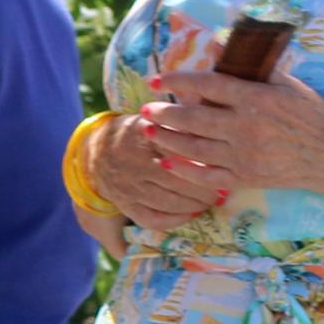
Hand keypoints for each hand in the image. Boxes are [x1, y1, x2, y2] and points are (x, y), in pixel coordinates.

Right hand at [88, 106, 228, 229]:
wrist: (98, 151)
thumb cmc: (139, 132)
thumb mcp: (154, 117)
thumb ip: (180, 115)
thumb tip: (209, 103)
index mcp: (146, 137)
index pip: (181, 152)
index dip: (205, 164)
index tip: (224, 167)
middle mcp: (136, 163)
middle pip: (178, 182)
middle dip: (206, 190)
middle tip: (224, 191)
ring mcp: (130, 186)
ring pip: (169, 203)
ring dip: (195, 205)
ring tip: (212, 201)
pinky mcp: (126, 205)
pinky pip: (153, 219)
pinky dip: (175, 220)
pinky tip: (191, 214)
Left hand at [142, 59, 323, 199]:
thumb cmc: (310, 112)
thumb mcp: (285, 82)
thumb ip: (250, 66)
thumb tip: (216, 44)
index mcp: (255, 99)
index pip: (208, 86)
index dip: (178, 81)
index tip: (158, 79)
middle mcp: (246, 127)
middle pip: (194, 119)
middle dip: (164, 113)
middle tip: (144, 109)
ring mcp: (244, 155)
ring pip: (195, 147)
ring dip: (167, 139)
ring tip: (148, 131)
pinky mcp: (246, 177)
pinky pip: (208, 175)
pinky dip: (185, 169)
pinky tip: (168, 161)